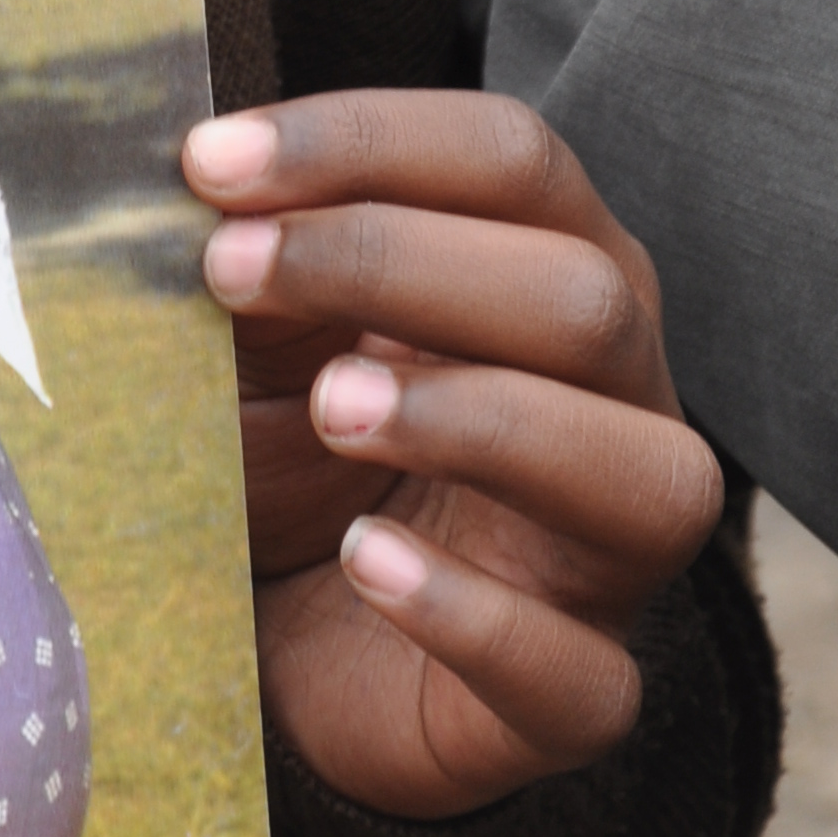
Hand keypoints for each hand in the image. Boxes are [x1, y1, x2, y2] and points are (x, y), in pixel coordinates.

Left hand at [186, 90, 721, 819]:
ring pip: (644, 473)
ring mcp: (613, 555)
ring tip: (328, 410)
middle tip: (226, 273)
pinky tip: (367, 561)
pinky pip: (583, 673)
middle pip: (582, 297)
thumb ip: (254, 244)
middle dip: (395, 262)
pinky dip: (473, 615)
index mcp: (555, 263)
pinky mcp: (577, 695)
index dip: (364, 141)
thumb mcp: (264, 328)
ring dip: (479, 422)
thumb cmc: (296, 439)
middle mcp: (619, 396)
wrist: (297, 635)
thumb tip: (193, 169)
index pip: (513, 159)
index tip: (205, 161)